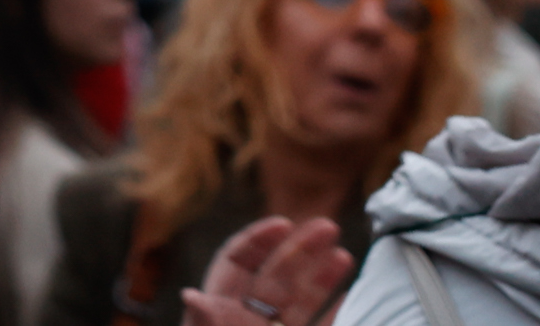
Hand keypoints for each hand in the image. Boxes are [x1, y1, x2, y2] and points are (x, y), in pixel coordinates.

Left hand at [180, 216, 354, 325]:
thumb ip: (204, 322)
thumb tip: (190, 295)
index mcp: (221, 309)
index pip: (237, 262)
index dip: (258, 240)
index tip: (284, 223)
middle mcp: (248, 319)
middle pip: (276, 275)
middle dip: (300, 249)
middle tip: (328, 225)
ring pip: (300, 300)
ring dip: (322, 275)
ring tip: (344, 254)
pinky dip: (334, 312)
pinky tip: (349, 296)